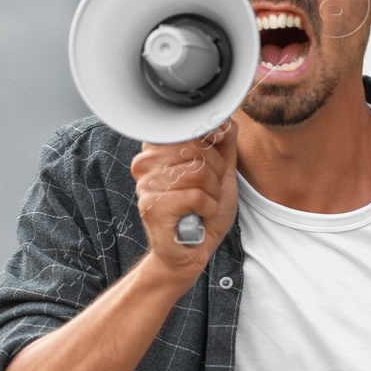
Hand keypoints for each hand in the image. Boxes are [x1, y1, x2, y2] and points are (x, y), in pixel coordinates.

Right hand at [129, 120, 238, 287]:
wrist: (192, 251)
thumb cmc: (203, 212)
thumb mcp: (221, 172)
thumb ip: (223, 143)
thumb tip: (224, 119)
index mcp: (158, 149)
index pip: (191, 128)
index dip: (211, 145)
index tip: (212, 164)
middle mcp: (146, 162)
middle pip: (196, 148)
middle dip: (215, 173)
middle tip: (207, 192)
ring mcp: (146, 184)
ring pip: (198, 171)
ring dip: (212, 194)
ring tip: (202, 206)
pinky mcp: (152, 206)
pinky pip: (196, 196)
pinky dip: (208, 209)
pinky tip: (198, 217)